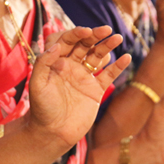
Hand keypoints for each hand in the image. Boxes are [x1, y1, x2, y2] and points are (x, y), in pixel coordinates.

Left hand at [27, 26, 130, 146]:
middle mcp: (71, 66)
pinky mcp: (96, 89)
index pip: (68, 41)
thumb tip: (57, 45)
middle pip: (85, 45)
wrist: (53, 134)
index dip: (76, 34)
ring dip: (108, 46)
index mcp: (56, 62)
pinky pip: (109, 74)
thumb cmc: (41, 110)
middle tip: (106, 29)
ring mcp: (85, 76)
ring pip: (98, 56)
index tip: (86, 31)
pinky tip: (126, 57)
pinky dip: (118, 66)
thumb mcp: (37, 85)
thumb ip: (44, 63)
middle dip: (95, 35)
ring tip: (117, 38)